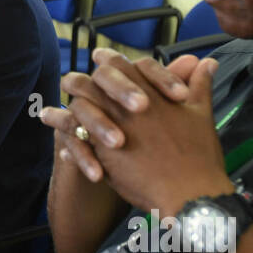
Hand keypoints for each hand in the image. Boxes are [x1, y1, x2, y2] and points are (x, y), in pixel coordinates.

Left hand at [69, 52, 230, 216]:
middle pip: (95, 82)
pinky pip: (76, 139)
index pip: (125, 65)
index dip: (111, 60)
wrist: (191, 194)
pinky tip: (53, 134)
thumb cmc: (199, 155)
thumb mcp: (201, 114)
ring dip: (62, 108)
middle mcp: (128, 106)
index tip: (100, 57)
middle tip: (70, 79)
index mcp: (151, 94)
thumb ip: (199, 85)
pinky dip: (63, 135)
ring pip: (81, 108)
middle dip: (81, 78)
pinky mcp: (104, 153)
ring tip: (45, 112)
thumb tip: (207, 61)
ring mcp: (114, 128)